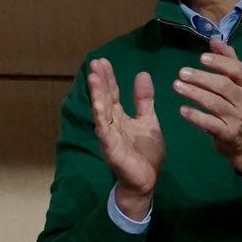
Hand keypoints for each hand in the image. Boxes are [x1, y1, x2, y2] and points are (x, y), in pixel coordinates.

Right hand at [88, 58, 163, 217]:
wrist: (147, 180)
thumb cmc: (145, 152)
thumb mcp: (148, 120)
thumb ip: (144, 100)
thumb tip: (142, 74)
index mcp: (120, 117)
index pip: (111, 93)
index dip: (108, 78)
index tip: (102, 61)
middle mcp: (111, 124)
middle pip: (104, 98)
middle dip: (99, 81)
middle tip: (94, 63)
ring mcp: (109, 136)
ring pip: (101, 112)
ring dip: (96, 95)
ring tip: (92, 79)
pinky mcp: (112, 149)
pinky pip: (105, 132)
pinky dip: (101, 119)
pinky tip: (98, 106)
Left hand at [173, 38, 241, 172]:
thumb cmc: (240, 105)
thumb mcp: (241, 84)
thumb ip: (229, 61)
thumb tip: (215, 39)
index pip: (238, 70)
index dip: (220, 62)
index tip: (201, 58)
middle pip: (223, 86)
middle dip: (201, 78)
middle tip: (181, 72)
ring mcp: (236, 117)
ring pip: (214, 103)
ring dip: (194, 94)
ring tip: (176, 86)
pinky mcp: (226, 133)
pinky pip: (210, 123)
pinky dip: (195, 116)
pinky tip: (182, 110)